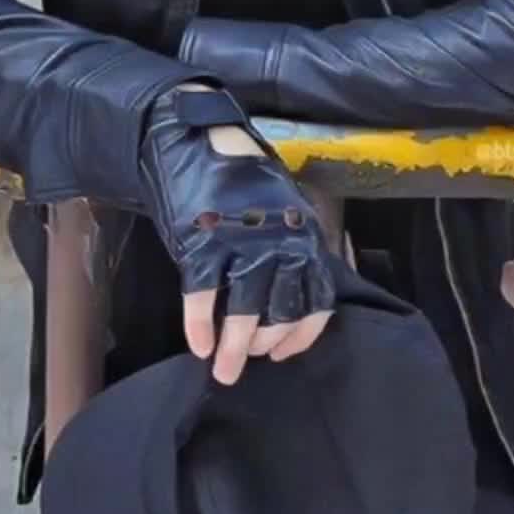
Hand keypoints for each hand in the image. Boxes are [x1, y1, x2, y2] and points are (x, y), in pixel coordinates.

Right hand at [140, 83, 334, 384]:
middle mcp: (281, 244)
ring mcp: (242, 245)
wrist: (202, 142)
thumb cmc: (244, 183)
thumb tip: (282, 303)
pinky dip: (199, 326)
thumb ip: (290, 252)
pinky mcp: (204, 244)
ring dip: (232, 348)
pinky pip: (203, 298)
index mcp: (305, 237)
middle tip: (244, 365)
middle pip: (279, 313)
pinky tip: (197, 345)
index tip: (282, 355)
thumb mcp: (283, 213)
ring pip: (244, 313)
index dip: (300, 336)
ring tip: (222, 371)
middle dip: (262, 347)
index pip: (316, 300)